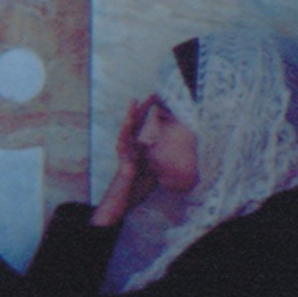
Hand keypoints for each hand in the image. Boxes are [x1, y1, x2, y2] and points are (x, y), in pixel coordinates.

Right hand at [93, 96, 158, 226]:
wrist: (124, 202)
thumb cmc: (137, 188)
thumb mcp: (156, 170)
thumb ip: (160, 159)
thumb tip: (175, 151)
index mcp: (140, 148)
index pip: (146, 127)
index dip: (153, 115)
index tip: (161, 102)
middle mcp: (131, 147)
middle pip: (137, 124)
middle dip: (143, 109)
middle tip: (152, 94)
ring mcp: (125, 152)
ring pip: (127, 130)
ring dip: (131, 115)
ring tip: (134, 101)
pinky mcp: (122, 159)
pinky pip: (122, 142)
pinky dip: (125, 130)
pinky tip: (128, 121)